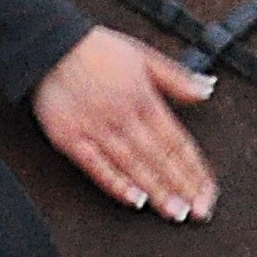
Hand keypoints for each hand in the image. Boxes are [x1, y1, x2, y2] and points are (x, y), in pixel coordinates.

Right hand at [31, 28, 218, 223]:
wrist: (48, 44)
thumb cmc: (94, 50)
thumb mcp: (144, 55)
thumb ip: (177, 77)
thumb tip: (207, 88)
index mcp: (144, 98)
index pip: (177, 141)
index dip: (195, 169)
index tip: (207, 190)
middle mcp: (124, 116)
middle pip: (160, 157)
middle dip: (182, 187)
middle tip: (199, 212)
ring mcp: (97, 129)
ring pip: (134, 166)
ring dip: (157, 191)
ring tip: (175, 212)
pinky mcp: (70, 139)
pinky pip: (97, 166)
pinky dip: (116, 184)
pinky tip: (133, 200)